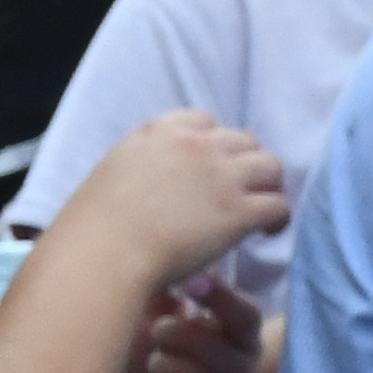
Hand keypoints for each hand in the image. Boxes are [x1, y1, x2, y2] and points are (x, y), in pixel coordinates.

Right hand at [62, 112, 287, 297]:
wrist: (104, 252)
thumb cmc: (94, 223)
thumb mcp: (114, 171)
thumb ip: (144, 165)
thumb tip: (160, 184)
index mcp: (160, 131)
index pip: (203, 121)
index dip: (212, 144)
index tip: (208, 168)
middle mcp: (197, 145)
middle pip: (244, 141)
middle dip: (245, 164)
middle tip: (239, 191)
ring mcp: (222, 176)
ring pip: (271, 167)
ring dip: (267, 186)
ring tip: (259, 210)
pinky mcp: (240, 211)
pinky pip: (278, 205)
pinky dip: (277, 218)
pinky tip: (266, 232)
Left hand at [99, 276, 267, 372]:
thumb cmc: (143, 354)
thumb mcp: (150, 315)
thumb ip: (165, 291)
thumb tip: (169, 262)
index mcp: (237, 339)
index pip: (247, 316)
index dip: (222, 298)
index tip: (190, 283)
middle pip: (225, 349)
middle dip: (182, 335)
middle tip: (158, 331)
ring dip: (166, 366)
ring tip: (152, 365)